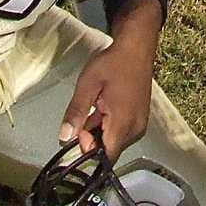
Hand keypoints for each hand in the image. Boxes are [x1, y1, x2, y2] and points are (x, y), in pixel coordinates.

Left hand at [60, 0, 161, 160]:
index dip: (88, 149)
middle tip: (88, 112)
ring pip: (115, 141)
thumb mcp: (88, 84)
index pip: (105, 158)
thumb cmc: (112, 64)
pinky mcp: (141, 118)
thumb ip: (76, 112)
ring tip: (98, 105)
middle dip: (93, 138)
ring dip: (102, 130)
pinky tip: (107, 105)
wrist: (136, 47)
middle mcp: (135, 129)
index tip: (81, 127)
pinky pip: (123, 132)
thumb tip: (64, 138)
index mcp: (123, 124)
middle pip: (109, 150)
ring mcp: (140, 124)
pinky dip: (111, 125)